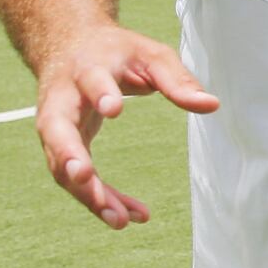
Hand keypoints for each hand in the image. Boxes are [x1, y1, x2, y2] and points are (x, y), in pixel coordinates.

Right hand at [34, 22, 217, 228]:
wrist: (69, 46)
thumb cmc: (116, 52)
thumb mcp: (151, 56)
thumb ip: (177, 80)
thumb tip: (212, 105)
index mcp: (86, 69)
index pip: (90, 81)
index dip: (100, 93)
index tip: (115, 109)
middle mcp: (61, 99)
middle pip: (57, 130)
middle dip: (68, 155)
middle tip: (85, 177)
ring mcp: (55, 126)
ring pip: (61, 164)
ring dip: (87, 193)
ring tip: (120, 220)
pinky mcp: (60, 147)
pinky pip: (74, 178)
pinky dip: (98, 198)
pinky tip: (128, 216)